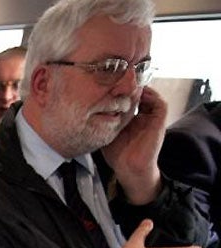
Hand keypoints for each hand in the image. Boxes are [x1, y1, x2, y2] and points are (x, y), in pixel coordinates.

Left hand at [101, 86, 166, 204]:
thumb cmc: (117, 155)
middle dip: (130, 87)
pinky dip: (152, 97)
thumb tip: (88, 109)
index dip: (122, 91)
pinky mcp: (159, 122)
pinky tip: (139, 95)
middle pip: (140, 95)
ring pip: (151, 96)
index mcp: (131, 119)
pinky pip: (160, 103)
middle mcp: (143, 116)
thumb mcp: (106, 133)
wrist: (130, 169)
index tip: (111, 85)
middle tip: (121, 79)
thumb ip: (102, 121)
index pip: (129, 99)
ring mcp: (152, 118)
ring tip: (129, 84)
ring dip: (141, 89)